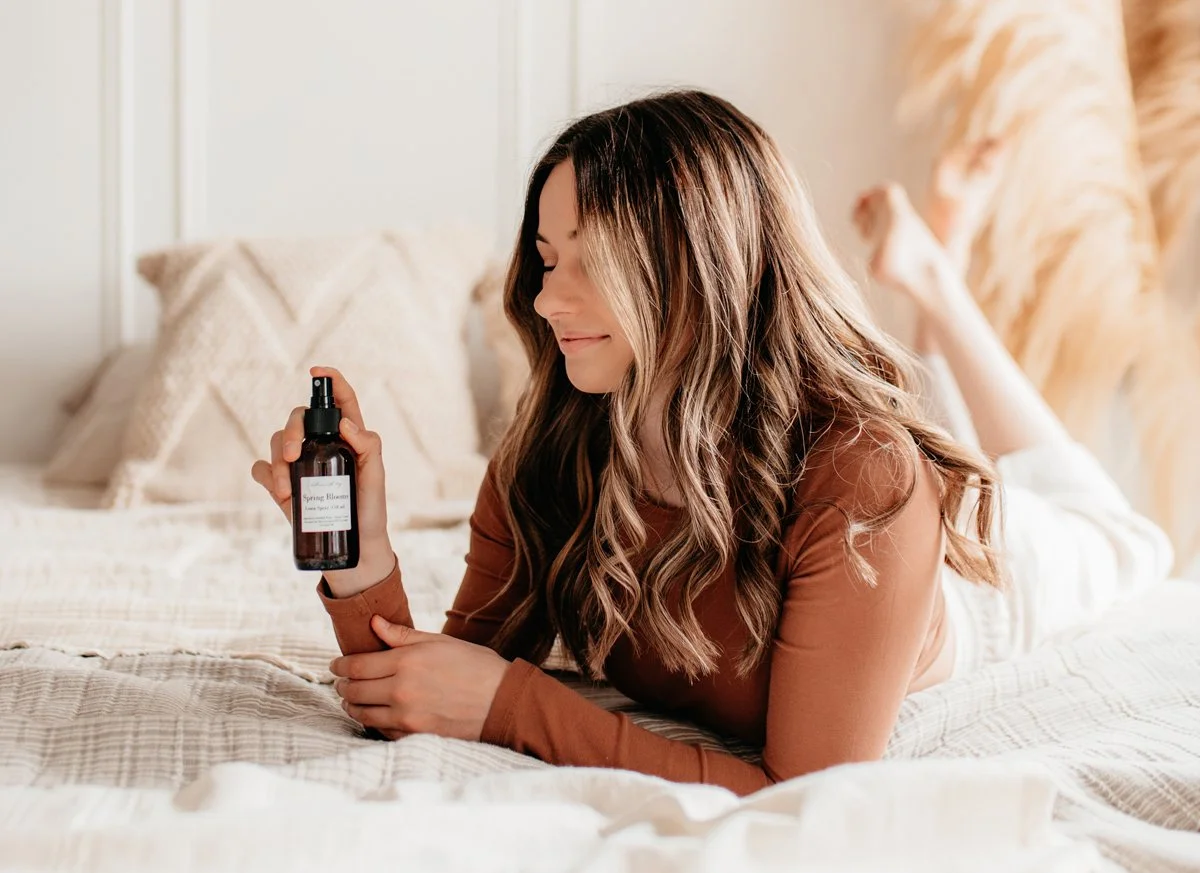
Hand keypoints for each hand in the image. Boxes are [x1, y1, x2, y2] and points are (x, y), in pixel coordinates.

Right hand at [250, 365, 395, 593]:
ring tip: (284, 489)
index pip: (341, 401)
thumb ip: (368, 447)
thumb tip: (345, 423)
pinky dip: (264, 474)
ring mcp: (301, 464)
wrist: (352, 549)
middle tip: (291, 456)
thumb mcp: (376, 478)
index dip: (331, 381)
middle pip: (298, 418)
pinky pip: (261, 468)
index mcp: (349, 438)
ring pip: (276, 441)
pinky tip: (277, 491)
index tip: (316, 371)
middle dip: (289, 431)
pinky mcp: (283, 484)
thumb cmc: (369, 511)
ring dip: (275, 462)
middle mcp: (322, 444)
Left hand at [330, 616, 510, 741]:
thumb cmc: (475, 666)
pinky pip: (380, 731)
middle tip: (342, 681)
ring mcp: (407, 717)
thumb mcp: (440, 642)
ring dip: (352, 705)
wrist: (502, 701)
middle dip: (343, 685)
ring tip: (353, 699)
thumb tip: (374, 623)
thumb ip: (402, 635)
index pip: (357, 665)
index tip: (336, 665)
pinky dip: (372, 722)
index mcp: (407, 662)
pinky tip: (376, 714)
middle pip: (354, 690)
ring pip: (362, 713)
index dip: (340, 666)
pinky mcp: (414, 735)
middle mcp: (402, 690)